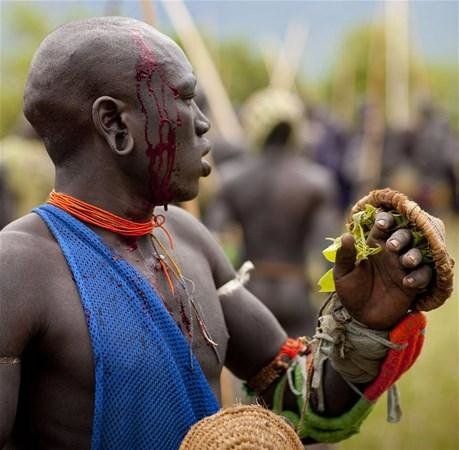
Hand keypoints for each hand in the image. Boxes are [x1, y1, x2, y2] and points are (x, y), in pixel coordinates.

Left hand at [334, 212, 431, 329]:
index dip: (385, 220)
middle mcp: (391, 253)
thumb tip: (346, 236)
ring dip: (414, 255)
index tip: (381, 224)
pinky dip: (419, 276)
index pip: (384, 226)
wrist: (360, 317)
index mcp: (374, 245)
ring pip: (418, 253)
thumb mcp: (342, 274)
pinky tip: (407, 282)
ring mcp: (403, 267)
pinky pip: (425, 275)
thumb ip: (344, 256)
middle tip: (392, 246)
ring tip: (405, 262)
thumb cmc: (351, 291)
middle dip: (402, 237)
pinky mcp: (413, 284)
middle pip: (404, 235)